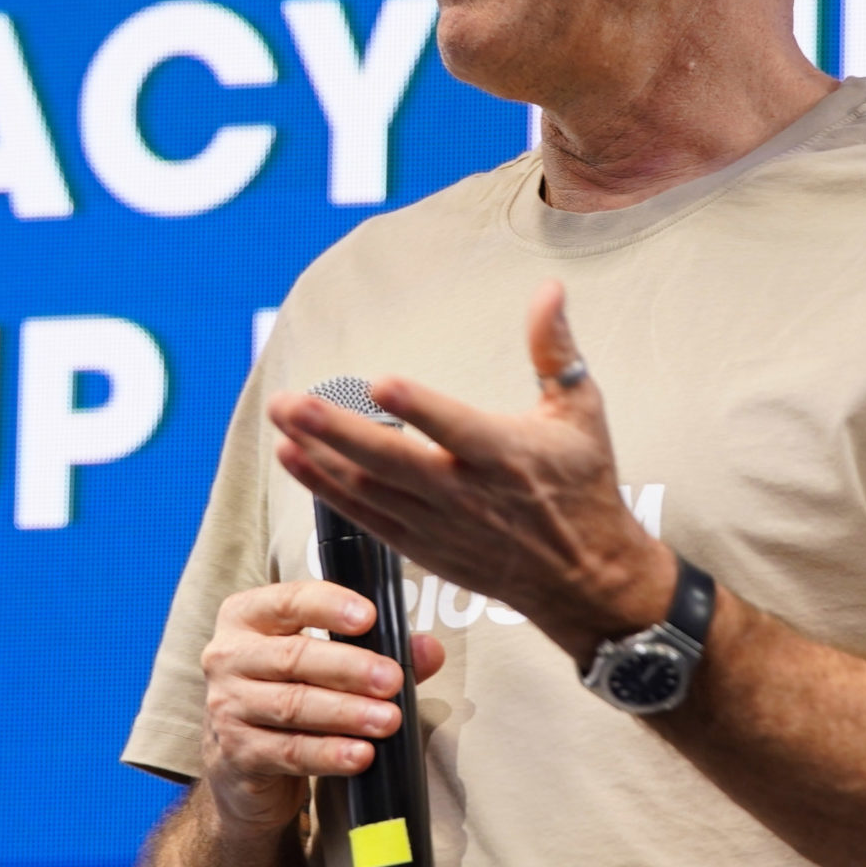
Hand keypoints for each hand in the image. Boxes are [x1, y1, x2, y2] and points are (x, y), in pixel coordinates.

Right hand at [198, 580, 448, 835]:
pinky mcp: (236, 753)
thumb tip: (429, 649)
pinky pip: (289, 752)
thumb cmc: (291, 694)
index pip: (288, 601)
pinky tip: (360, 755)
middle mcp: (228, 656)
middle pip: (293, 657)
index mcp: (247, 618)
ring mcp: (226, 707)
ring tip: (388, 720)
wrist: (241, 766)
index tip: (369, 617)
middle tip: (392, 679)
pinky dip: (329, 754)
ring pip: (292, 705)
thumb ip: (378, 651)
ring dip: (346, 713)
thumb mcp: (326, 666)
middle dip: (349, 668)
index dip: (329, 605)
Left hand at [268, 281, 677, 664]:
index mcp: (506, 455)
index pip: (457, 429)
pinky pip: (363, 517)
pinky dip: (325, 489)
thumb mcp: (581, 413)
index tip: (379, 382)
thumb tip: (549, 289)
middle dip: (335, 430)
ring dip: (319, 455)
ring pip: (368, 489)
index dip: (419, 407)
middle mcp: (466, 493)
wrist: (584, 578)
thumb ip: (555, 350)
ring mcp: (439, 524)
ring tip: (280, 422)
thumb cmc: (583, 485)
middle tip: (289, 402)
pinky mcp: (422, 546)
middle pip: (392, 462)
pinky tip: (293, 460)